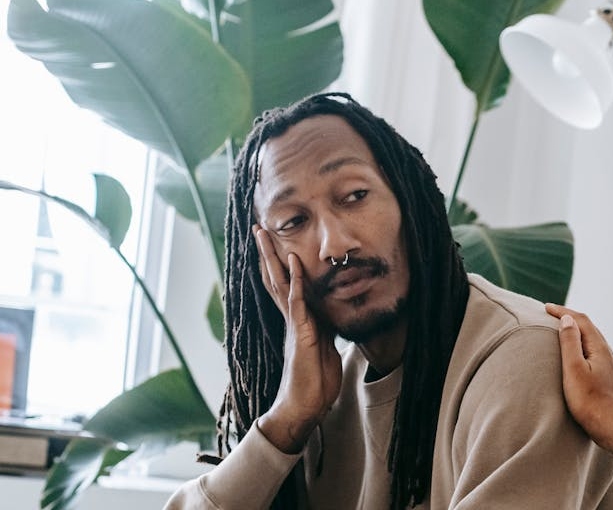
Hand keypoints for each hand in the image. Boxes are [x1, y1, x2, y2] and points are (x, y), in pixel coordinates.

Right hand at [253, 226, 341, 453]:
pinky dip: (297, 284)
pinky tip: (294, 265)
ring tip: (265, 237)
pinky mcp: (302, 337)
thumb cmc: (314, 382)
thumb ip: (323, 331)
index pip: (286, 286)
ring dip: (274, 260)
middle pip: (276, 280)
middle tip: (258, 228)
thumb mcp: (324, 349)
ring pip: (281, 286)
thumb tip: (329, 319)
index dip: (279, 264)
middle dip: (268, 254)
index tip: (273, 242)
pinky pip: (298, 305)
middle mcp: (292, 320)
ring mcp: (295, 327)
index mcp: (299, 321)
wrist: (305, 408)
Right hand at [546, 304, 612, 471]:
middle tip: (552, 315)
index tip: (546, 307)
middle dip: (570, 319)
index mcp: (599, 348)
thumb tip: (566, 319)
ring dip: (578, 333)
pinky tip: (579, 357)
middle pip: (589, 328)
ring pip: (594, 342)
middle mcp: (608, 353)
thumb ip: (569, 342)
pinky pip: (597, 354)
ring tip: (563, 333)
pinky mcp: (612, 378)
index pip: (580, 320)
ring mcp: (612, 366)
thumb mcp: (573, 369)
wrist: (612, 426)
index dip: (563, 311)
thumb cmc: (589, 401)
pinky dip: (584, 348)